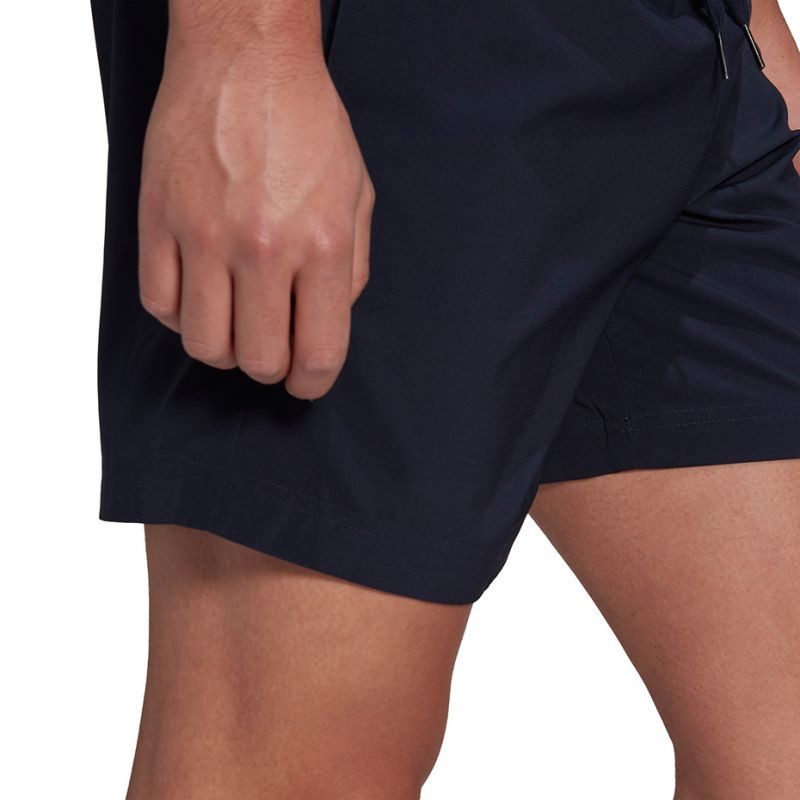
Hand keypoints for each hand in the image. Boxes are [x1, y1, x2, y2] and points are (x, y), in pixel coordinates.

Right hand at [138, 45, 373, 399]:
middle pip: (260, 359)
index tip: (306, 384)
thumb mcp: (358, 196)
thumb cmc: (308, 125)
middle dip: (272, 368)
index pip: (319, 352)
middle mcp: (263, 246)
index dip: (313, 384)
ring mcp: (204, 235)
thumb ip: (351, 271)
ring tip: (237, 323)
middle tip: (275, 351)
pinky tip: (201, 294)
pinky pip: (160, 305)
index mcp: (323, 243)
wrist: (246, 58)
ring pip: (205, 345)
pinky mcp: (158, 221)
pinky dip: (181, 315)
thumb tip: (326, 325)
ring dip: (225, 348)